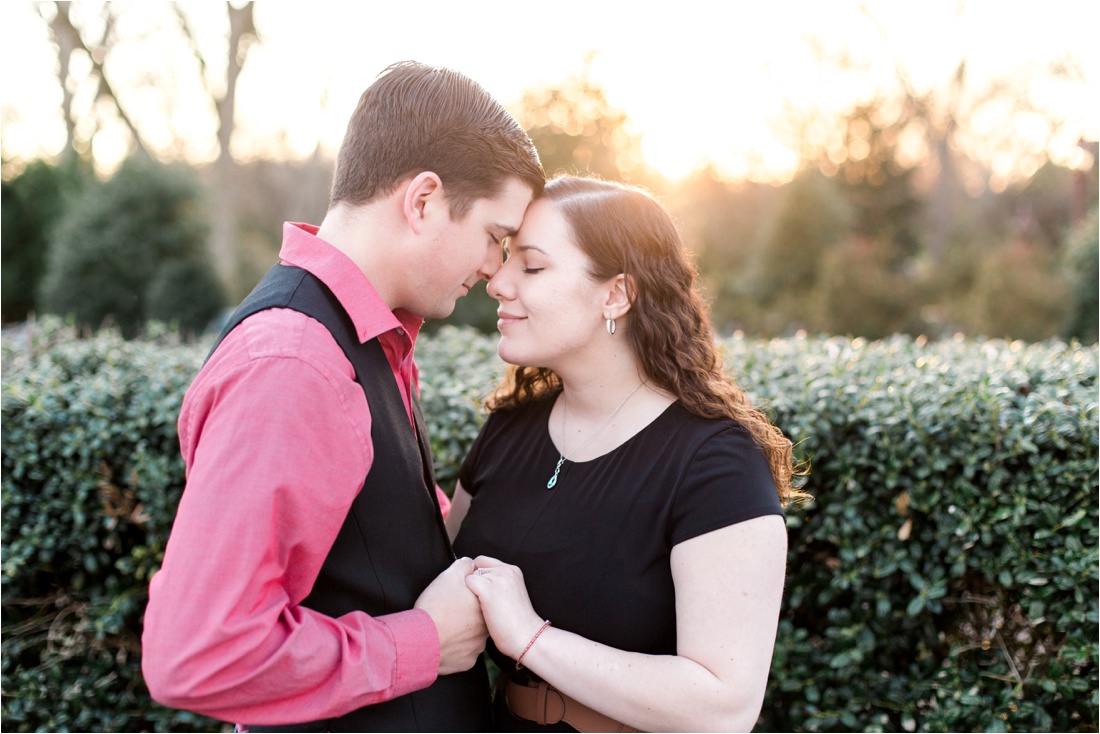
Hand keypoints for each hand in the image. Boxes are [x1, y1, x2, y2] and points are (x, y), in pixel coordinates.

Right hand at [414, 557, 488, 674]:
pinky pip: (463, 654)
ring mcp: (477, 648)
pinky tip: (442, 642)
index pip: (480, 598)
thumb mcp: (449, 576)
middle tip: (447, 611)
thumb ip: (463, 566)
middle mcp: (486, 628)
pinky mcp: (466, 663)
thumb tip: (470, 563)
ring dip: (461, 633)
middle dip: (465, 615)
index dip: (466, 595)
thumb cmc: (436, 606)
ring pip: (471, 637)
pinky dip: (454, 649)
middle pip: (477, 618)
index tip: (453, 596)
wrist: (420, 639)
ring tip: (442, 627)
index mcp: (484, 607)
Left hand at [464, 556, 544, 659]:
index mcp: (513, 570)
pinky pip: (468, 583)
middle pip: (476, 567)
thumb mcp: (512, 594)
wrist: (526, 636)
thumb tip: (477, 581)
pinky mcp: (488, 590)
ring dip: (471, 590)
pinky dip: (467, 595)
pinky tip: (476, 607)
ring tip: (481, 607)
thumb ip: (498, 583)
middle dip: (475, 582)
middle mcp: (506, 570)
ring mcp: (497, 579)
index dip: (479, 575)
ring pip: (471, 575)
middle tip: (481, 601)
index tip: (481, 590)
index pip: (485, 562)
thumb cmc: (517, 623)